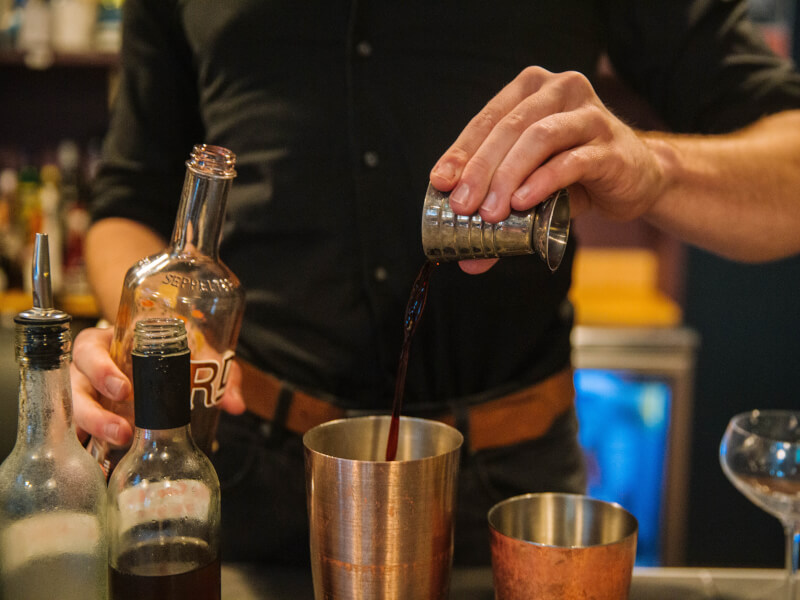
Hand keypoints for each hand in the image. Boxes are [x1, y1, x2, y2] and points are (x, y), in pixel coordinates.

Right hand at [71, 326, 245, 446]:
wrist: (164, 351)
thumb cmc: (173, 347)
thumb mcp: (196, 352)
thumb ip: (219, 374)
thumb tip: (236, 404)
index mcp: (109, 341)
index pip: (90, 350)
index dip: (101, 370)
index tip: (124, 390)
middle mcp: (90, 367)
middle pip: (76, 387)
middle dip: (94, 411)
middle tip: (121, 429)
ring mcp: (87, 392)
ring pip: (74, 410)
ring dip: (93, 430)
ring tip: (119, 443)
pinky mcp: (91, 414)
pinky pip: (78, 430)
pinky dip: (87, 444)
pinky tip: (97, 460)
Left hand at [429, 66, 665, 226]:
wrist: (637, 177)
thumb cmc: (575, 174)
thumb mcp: (530, 183)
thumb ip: (499, 212)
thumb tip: (467, 259)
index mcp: (531, 91)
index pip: (487, 119)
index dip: (460, 152)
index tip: (440, 182)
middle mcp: (560, 91)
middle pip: (509, 127)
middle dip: (480, 170)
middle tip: (461, 206)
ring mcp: (589, 115)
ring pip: (538, 138)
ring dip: (508, 176)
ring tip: (489, 212)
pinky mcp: (611, 147)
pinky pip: (571, 161)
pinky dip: (542, 182)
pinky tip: (522, 203)